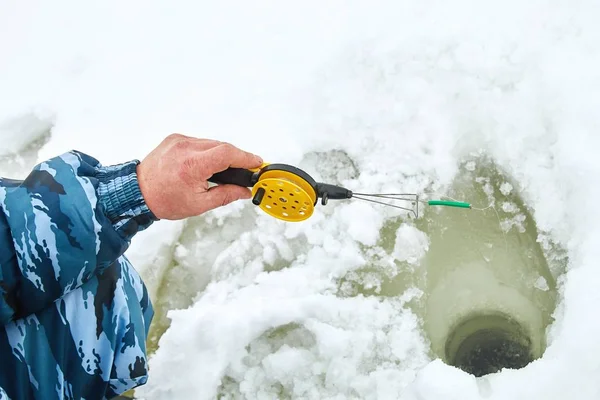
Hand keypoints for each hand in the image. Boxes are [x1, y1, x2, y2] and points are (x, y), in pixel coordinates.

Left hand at [136, 134, 262, 219]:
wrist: (137, 192)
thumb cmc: (164, 200)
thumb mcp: (199, 204)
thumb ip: (226, 195)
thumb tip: (244, 191)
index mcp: (192, 165)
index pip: (227, 153)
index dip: (246, 157)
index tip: (256, 163)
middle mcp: (185, 147)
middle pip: (222, 146)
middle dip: (235, 158)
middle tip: (243, 170)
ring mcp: (179, 140)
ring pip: (211, 143)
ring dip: (221, 154)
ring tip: (222, 170)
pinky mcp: (175, 138)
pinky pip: (199, 141)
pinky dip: (207, 151)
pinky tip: (206, 164)